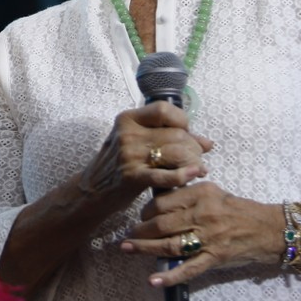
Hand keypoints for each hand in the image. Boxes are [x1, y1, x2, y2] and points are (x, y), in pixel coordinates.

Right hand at [75, 102, 212, 213]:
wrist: (93, 191)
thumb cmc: (119, 164)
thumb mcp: (136, 143)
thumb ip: (169, 138)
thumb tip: (207, 142)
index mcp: (128, 119)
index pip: (163, 109)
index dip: (182, 121)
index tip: (186, 134)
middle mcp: (128, 134)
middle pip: (176, 134)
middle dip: (193, 147)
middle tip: (197, 158)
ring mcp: (129, 155)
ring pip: (176, 152)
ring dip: (193, 161)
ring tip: (197, 169)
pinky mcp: (133, 177)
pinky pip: (166, 175)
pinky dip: (185, 175)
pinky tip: (195, 175)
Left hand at [121, 180, 280, 287]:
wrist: (269, 229)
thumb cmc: (239, 211)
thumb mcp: (214, 194)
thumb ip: (189, 196)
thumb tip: (160, 204)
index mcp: (202, 194)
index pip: (164, 201)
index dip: (147, 211)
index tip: (141, 216)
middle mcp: (204, 214)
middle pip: (162, 223)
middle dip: (140, 230)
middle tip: (128, 235)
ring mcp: (209, 237)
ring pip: (169, 245)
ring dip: (144, 248)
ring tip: (128, 249)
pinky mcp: (215, 258)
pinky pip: (188, 269)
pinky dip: (169, 276)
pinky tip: (153, 280)